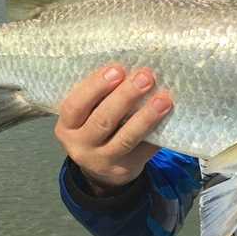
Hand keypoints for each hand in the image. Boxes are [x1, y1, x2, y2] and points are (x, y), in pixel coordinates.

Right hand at [55, 65, 172, 195]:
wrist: (100, 169)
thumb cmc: (94, 127)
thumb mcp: (86, 114)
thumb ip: (98, 96)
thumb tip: (131, 66)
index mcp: (67, 126)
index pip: (76, 105)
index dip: (96, 87)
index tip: (118, 69)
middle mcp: (80, 146)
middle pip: (103, 120)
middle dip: (126, 96)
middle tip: (145, 77)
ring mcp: (103, 160)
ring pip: (126, 138)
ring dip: (146, 117)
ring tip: (163, 99)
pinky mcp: (125, 169)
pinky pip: (143, 151)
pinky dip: (157, 134)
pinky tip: (169, 119)